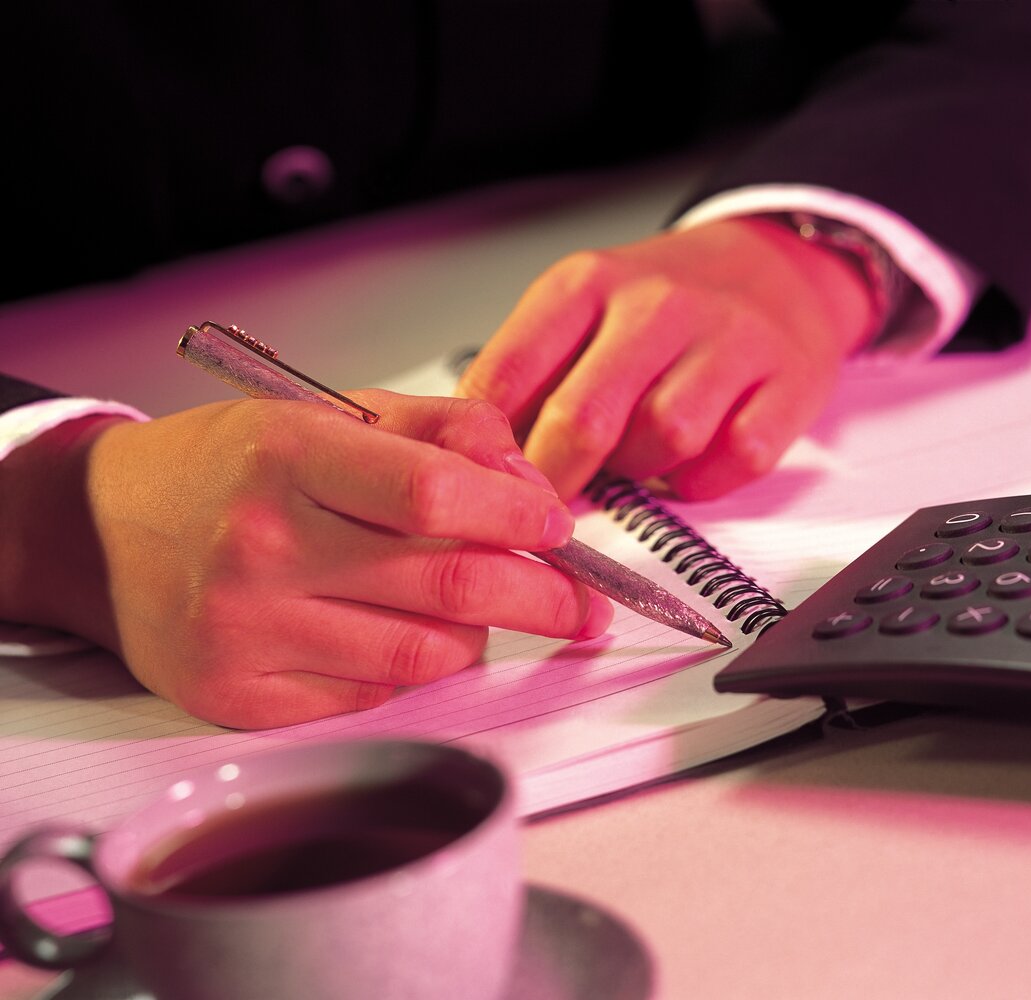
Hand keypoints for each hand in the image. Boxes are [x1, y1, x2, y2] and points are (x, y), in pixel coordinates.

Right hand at [0, 393, 610, 728]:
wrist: (107, 531)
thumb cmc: (226, 468)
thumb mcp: (327, 412)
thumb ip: (441, 430)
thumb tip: (527, 481)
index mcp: (288, 456)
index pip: (438, 492)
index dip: (520, 513)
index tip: (557, 526)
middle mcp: (263, 546)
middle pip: (451, 584)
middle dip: (544, 597)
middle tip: (580, 602)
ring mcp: (249, 630)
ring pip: (426, 654)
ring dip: (477, 633)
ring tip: (473, 607)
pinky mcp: (241, 694)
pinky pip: (374, 697)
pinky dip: (411, 668)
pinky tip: (398, 633)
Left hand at [457, 216, 876, 500]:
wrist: (774, 265)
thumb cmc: (664, 303)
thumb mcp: (582, 308)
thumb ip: (530, 375)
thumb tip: (477, 456)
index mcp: (589, 284)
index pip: (511, 374)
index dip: (490, 448)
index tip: (486, 483)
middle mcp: (659, 304)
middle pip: (585, 419)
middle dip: (557, 479)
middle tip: (549, 504)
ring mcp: (730, 339)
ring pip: (665, 438)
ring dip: (644, 469)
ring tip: (640, 456)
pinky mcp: (788, 381)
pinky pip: (736, 457)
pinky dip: (708, 478)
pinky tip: (695, 460)